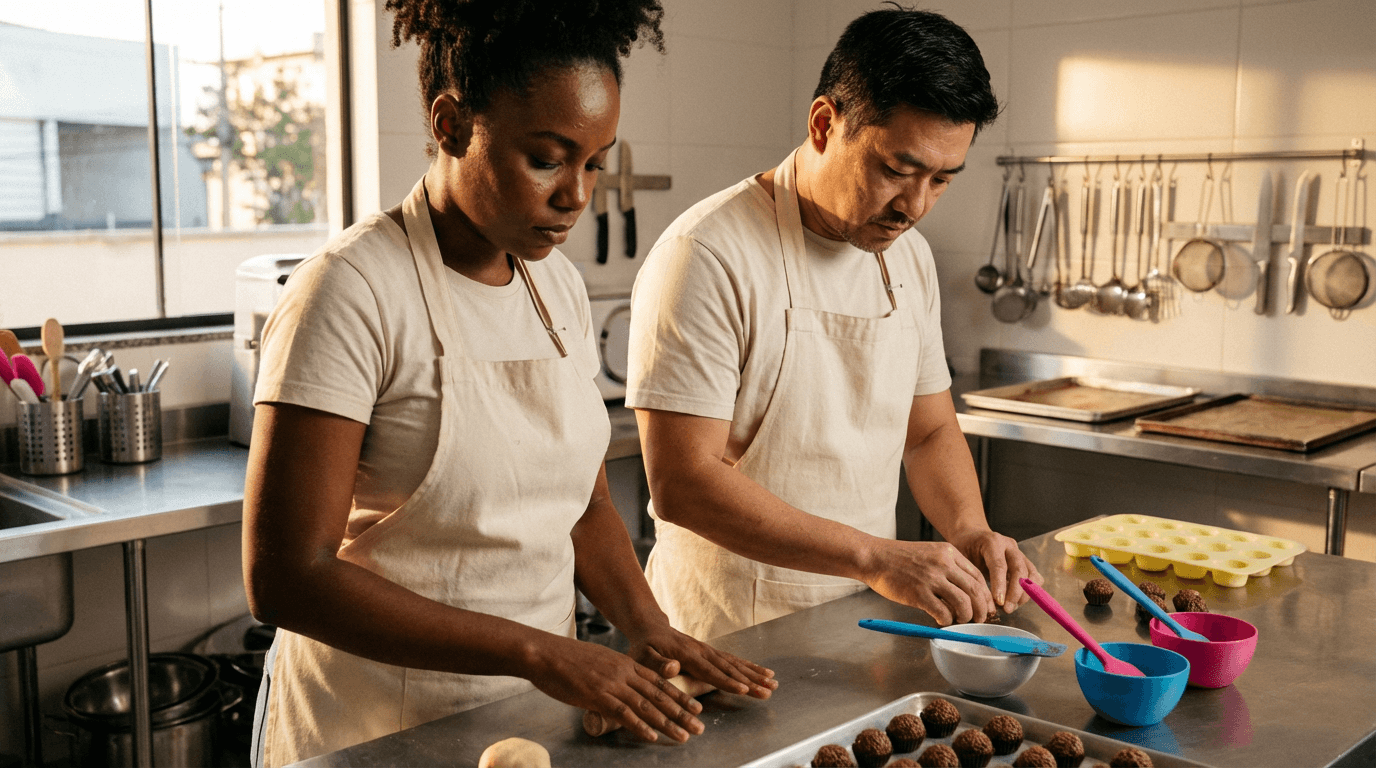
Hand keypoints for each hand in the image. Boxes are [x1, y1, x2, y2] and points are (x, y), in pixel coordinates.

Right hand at [525, 634, 704, 742]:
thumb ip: (612, 674)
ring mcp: (611, 684)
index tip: (695, 707)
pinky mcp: (597, 695)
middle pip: (659, 695)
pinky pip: (623, 713)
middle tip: (700, 726)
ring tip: (684, 736)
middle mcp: (623, 672)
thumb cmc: (566, 659)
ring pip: (646, 706)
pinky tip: (652, 736)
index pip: (659, 681)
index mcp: (624, 663)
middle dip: (681, 712)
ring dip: (667, 723)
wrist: (544, 653)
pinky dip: (640, 725)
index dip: (679, 696)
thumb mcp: (597, 662)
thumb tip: (619, 689)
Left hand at [625, 623, 776, 699]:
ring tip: (773, 684)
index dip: (727, 681)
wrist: (651, 627)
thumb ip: (657, 664)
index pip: (710, 670)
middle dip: (750, 680)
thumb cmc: (644, 646)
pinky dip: (749, 667)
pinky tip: (762, 673)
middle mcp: (702, 650)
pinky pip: (733, 660)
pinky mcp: (711, 652)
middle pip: (729, 667)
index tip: (744, 689)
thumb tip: (673, 668)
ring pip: (735, 663)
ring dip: (755, 674)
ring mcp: (708, 650)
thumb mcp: (642, 655)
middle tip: (768, 691)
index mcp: (687, 654)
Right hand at [862, 540, 994, 625]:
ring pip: (963, 603)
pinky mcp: (919, 593)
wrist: (874, 557)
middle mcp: (944, 564)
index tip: (985, 606)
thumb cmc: (898, 558)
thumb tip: (962, 592)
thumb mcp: (929, 554)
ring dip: (965, 617)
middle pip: (975, 590)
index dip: (985, 595)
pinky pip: (943, 612)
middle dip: (981, 609)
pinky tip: (941, 620)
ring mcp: (931, 578)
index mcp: (948, 553)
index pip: (977, 576)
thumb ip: (946, 568)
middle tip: (978, 619)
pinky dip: (946, 620)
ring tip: (959, 620)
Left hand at [946, 529, 1042, 611]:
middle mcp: (1009, 545)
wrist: (972, 535)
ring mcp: (1019, 552)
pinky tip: (1017, 600)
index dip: (1000, 585)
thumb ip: (966, 573)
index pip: (999, 565)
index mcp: (992, 542)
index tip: (998, 602)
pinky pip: (1034, 576)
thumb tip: (970, 599)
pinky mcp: (1024, 561)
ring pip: (1031, 574)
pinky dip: (1031, 590)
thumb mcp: (959, 556)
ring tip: (1011, 607)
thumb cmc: (964, 547)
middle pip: (1019, 570)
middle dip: (1015, 593)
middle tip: (1006, 609)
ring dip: (1024, 594)